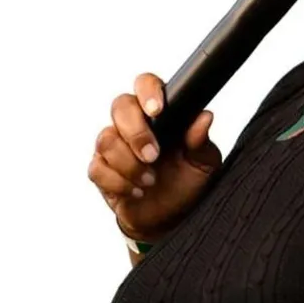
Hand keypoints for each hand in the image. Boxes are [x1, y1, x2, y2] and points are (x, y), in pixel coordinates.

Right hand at [87, 73, 221, 242]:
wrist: (172, 218)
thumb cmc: (188, 182)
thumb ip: (201, 141)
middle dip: (136, 132)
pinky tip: (136, 191)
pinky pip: (97, 168)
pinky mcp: (101, 170)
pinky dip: (118, 182)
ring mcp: (114, 146)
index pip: (146, 84)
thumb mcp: (203, 163)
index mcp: (160, 114)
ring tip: (150, 181)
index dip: (148, 91)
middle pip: (120, 106)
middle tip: (153, 155)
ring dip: (129, 164)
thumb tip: (205, 116)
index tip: (157, 110)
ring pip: (106, 139)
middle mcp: (134, 124)